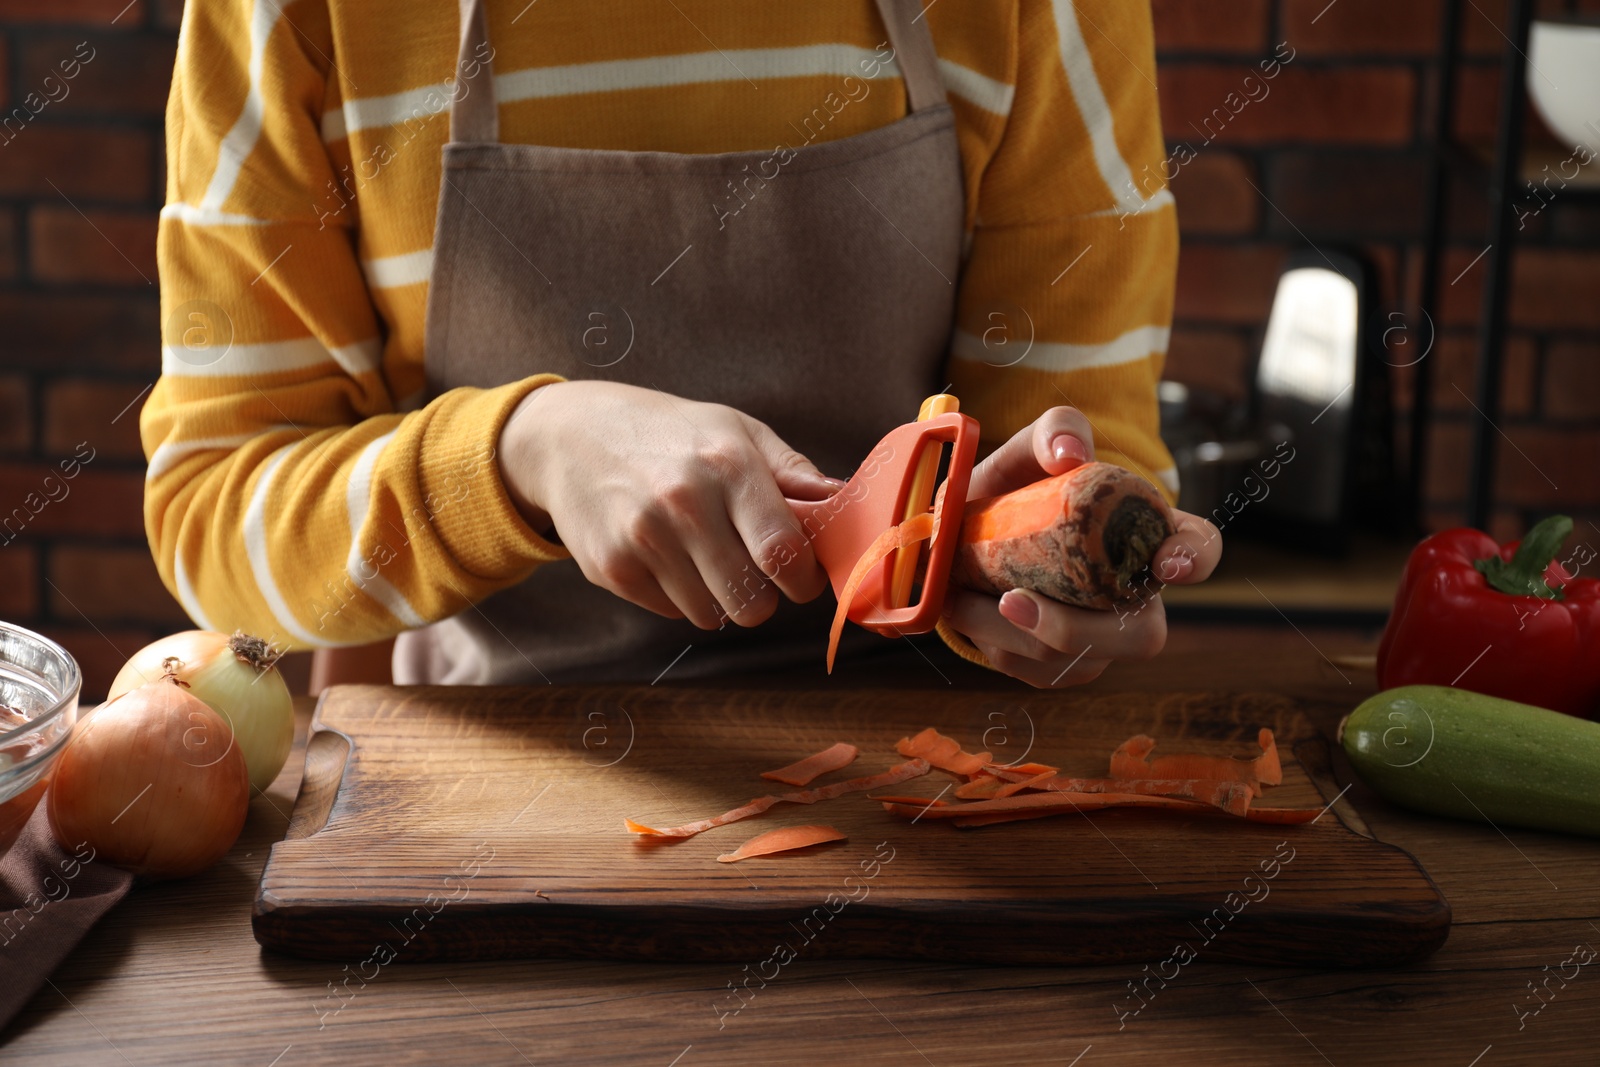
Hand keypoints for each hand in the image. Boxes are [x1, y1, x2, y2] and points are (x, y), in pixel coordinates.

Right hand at [497, 381, 840, 628]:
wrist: (568, 435)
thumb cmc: (668, 433)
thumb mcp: (734, 430)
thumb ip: (793, 471)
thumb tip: (845, 503)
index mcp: (728, 466)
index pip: (783, 553)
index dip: (803, 580)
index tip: (800, 577)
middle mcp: (684, 503)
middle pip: (751, 602)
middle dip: (762, 597)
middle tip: (753, 571)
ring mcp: (643, 539)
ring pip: (712, 616)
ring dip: (719, 597)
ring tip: (703, 555)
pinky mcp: (612, 568)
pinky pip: (672, 613)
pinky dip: (679, 595)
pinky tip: (666, 555)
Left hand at [939, 406, 1220, 687]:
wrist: (973, 531)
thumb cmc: (1022, 486)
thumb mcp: (1034, 446)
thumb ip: (1057, 431)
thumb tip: (1067, 455)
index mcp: (1148, 535)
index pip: (1199, 548)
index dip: (1195, 559)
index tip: (1168, 563)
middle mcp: (1136, 596)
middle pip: (1141, 636)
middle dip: (1075, 629)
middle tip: (1011, 599)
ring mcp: (1102, 639)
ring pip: (1073, 659)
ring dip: (1008, 631)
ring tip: (961, 592)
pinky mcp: (1062, 666)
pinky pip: (1034, 671)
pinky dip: (992, 643)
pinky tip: (964, 608)